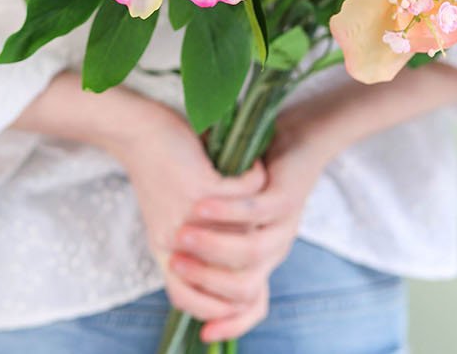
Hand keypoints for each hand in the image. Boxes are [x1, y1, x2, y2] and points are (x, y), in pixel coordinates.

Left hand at [14, 77, 268, 334]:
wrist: (134, 130)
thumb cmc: (157, 172)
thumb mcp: (168, 220)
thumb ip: (195, 249)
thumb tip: (236, 270)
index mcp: (167, 257)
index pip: (201, 305)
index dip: (232, 309)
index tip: (253, 277)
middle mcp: (176, 246)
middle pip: (236, 278)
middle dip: (257, 251)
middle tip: (263, 221)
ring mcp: (189, 220)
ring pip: (248, 234)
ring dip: (260, 211)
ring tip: (261, 191)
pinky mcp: (200, 190)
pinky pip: (246, 196)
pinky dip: (255, 180)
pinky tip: (253, 166)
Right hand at [169, 102, 332, 342]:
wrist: (271, 128)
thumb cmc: (233, 172)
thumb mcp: (214, 214)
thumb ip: (202, 243)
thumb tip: (173, 274)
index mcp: (260, 258)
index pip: (250, 306)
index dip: (226, 321)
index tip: (199, 328)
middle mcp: (275, 248)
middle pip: (246, 287)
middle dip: (207, 279)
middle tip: (173, 261)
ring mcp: (283, 224)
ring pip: (251, 251)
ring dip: (213, 247)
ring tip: (180, 234)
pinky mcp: (284, 194)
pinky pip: (255, 209)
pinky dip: (226, 210)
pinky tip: (200, 201)